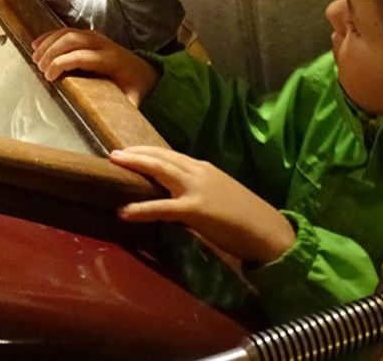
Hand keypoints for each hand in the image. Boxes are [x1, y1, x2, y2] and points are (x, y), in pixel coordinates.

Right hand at [31, 28, 158, 101]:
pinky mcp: (90, 35)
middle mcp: (102, 44)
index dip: (61, 63)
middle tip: (39, 68)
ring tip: (35, 58)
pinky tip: (37, 44)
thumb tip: (112, 127)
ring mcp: (96, 36)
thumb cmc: (136, 87)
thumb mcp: (132, 100)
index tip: (48, 77)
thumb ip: (122, 109)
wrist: (146, 70)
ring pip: (67, 32)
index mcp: (110, 59)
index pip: (80, 56)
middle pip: (71, 40)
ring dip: (48, 42)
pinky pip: (67, 30)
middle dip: (51, 52)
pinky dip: (50, 36)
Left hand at [112, 147, 297, 265]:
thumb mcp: (220, 194)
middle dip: (136, 153)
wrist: (269, 231)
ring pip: (159, 170)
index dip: (148, 152)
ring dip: (134, 166)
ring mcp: (196, 188)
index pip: (170, 154)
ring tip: (113, 165)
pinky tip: (124, 212)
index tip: (130, 151)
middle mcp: (198, 171)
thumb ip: (198, 190)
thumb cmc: (246, 217)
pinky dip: (141, 209)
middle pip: (161, 156)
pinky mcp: (195, 209)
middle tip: (114, 153)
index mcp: (204, 167)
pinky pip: (162, 207)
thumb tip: (176, 195)